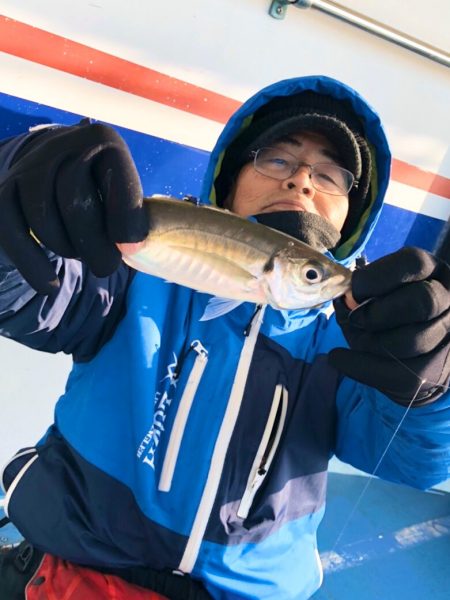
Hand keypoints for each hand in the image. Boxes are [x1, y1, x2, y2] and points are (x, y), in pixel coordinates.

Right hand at [0, 120, 148, 293]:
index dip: (125, 220)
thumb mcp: (122, 192)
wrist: (54, 168)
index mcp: (103, 141)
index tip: (130, 250)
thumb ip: (131, 216)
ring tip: (80, 255)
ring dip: (66, 249)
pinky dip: (32, 264)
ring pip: (43, 219)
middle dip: (94, 244)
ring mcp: (28, 168)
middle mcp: (63, 146)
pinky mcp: (3, 192)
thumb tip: (130, 247)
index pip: (118, 181)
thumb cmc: (100, 190)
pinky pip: (12, 232)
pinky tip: (49, 285)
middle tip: (106, 267)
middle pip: (75, 201)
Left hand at [329, 247, 449, 405]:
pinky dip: (361, 367)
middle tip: (355, 319)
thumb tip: (345, 301)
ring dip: (371, 343)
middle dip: (378, 314)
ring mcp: (447, 336)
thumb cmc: (386, 313)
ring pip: (412, 341)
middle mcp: (448, 300)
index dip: (377, 277)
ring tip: (355, 339)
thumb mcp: (375, 293)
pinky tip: (338, 359)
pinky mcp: (437, 370)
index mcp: (432, 272)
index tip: (354, 290)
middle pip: (423, 302)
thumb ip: (359, 293)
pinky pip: (401, 374)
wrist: (416, 351)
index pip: (414, 264)